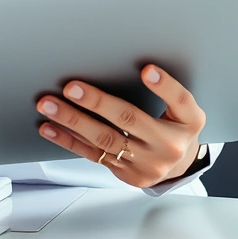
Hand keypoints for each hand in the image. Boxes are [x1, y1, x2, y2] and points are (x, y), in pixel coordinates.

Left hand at [37, 64, 205, 188]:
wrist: (179, 167)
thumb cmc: (176, 127)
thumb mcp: (183, 110)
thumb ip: (165, 91)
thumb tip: (127, 64)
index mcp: (189, 122)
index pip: (180, 101)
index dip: (164, 86)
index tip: (146, 70)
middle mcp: (170, 145)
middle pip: (130, 120)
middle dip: (97, 102)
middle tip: (70, 87)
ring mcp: (147, 164)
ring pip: (105, 140)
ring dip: (72, 120)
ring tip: (48, 105)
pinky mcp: (127, 174)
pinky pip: (93, 155)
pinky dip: (67, 140)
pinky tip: (49, 127)